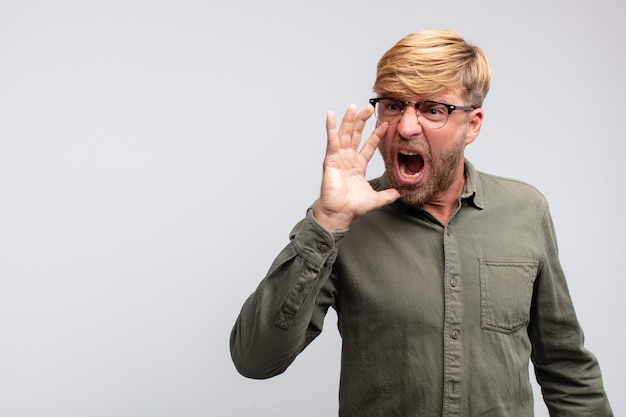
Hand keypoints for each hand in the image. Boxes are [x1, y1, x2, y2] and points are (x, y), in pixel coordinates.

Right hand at [312, 104, 400, 231]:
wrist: (340, 213)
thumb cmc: (353, 207)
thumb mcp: (376, 199)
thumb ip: (387, 195)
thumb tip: (399, 193)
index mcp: (358, 166)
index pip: (368, 146)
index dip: (376, 134)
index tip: (385, 123)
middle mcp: (348, 159)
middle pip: (356, 135)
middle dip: (362, 121)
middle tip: (368, 107)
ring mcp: (338, 158)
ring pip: (345, 134)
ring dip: (349, 120)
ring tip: (353, 106)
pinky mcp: (330, 159)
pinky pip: (331, 140)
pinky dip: (330, 127)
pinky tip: (330, 114)